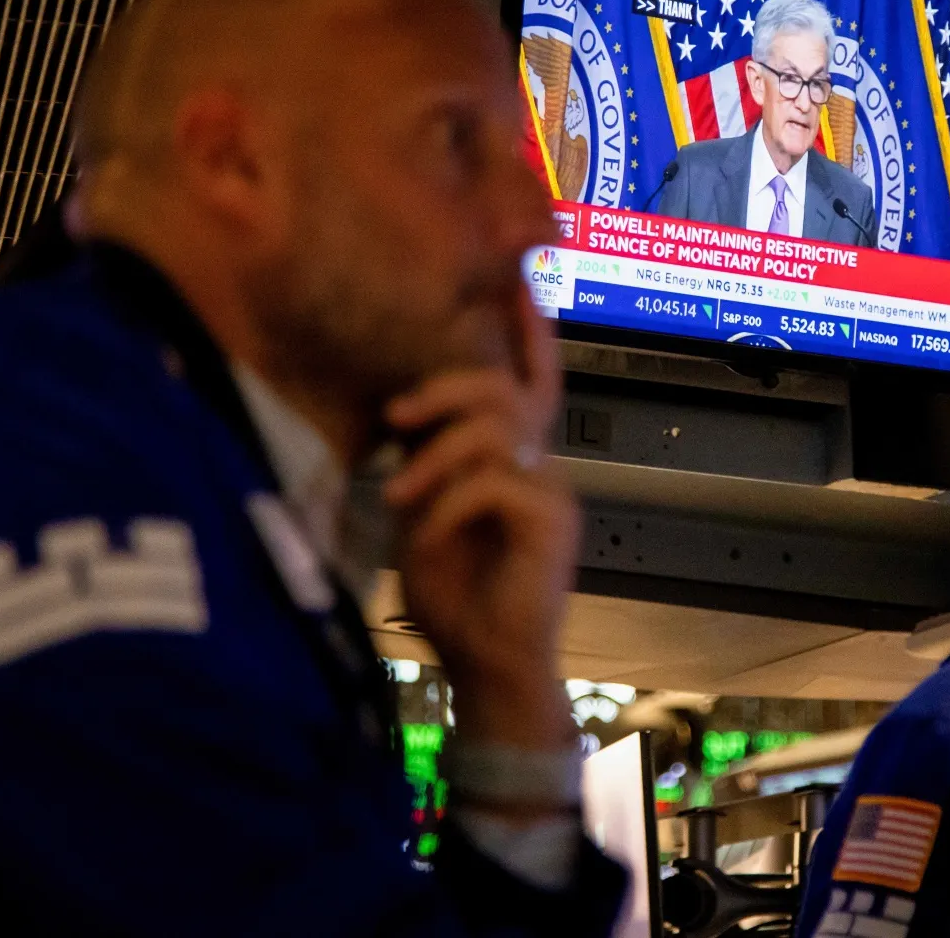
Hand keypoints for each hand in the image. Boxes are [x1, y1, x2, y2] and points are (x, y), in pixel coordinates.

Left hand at [382, 301, 575, 752]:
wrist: (488, 670)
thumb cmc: (458, 600)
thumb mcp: (428, 517)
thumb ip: (429, 466)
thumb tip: (405, 419)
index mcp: (520, 460)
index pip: (531, 380)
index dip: (529, 330)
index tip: (519, 278)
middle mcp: (545, 466)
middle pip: (504, 389)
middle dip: (445, 388)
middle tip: (397, 419)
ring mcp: (552, 492)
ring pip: (496, 427)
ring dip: (434, 456)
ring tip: (397, 497)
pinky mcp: (550, 521)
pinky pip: (494, 479)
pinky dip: (448, 501)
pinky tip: (426, 532)